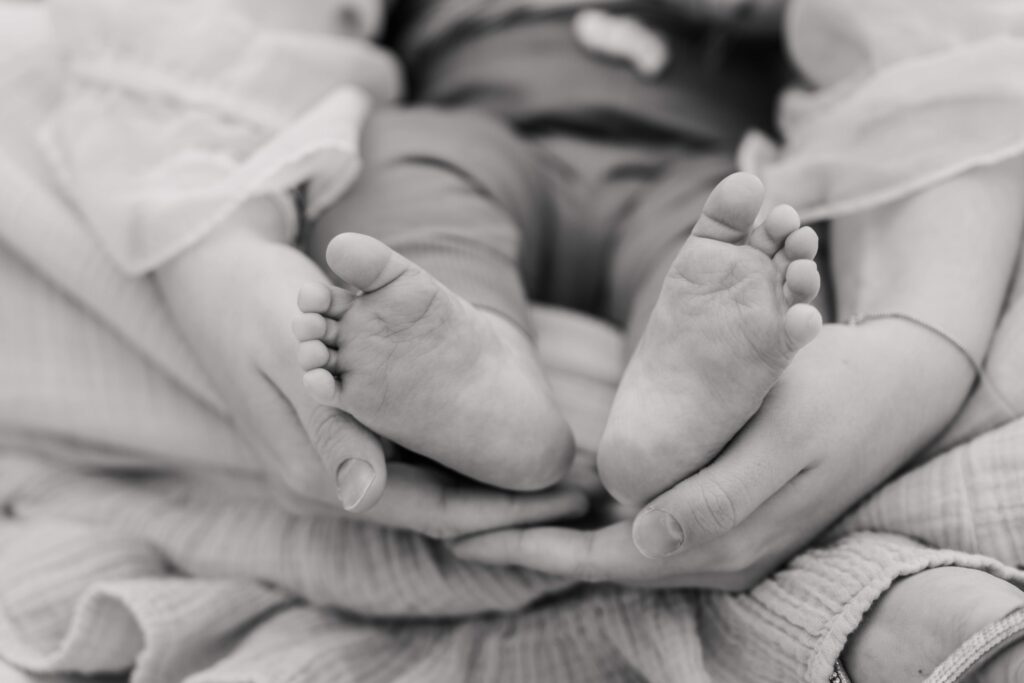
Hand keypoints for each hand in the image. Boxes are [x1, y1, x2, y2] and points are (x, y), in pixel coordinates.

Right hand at [154, 221, 587, 538]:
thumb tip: (360, 498)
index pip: (432, 513)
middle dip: (507, 502)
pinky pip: (412, 457)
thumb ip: (328, 430)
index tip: (568, 501)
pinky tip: (501, 436)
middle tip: (578, 486)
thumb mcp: (292, 358)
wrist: (214, 272)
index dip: (503, 513)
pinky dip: (458, 452)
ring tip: (555, 464)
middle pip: (437, 507)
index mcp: (315, 474)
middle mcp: (326, 480)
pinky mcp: (339, 436)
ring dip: (488, 479)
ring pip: (427, 484)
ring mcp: (331, 461)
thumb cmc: (258, 303)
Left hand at [451, 322, 972, 587]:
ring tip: (491, 512)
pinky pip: (645, 530)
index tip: (467, 530)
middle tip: (455, 522)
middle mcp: (718, 554)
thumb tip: (644, 539)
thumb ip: (718, 497)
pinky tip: (562, 497)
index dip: (534, 545)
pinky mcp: (727, 519)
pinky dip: (595, 520)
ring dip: (556, 533)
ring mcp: (724, 542)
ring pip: (618, 548)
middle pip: (600, 559)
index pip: (605, 558)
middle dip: (528, 543)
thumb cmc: (837, 393)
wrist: (898, 387)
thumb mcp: (784, 436)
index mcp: (726, 538)